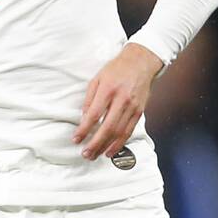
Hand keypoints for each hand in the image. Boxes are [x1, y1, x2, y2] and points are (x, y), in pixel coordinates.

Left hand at [73, 42, 162, 159]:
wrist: (141, 62)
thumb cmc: (116, 69)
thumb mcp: (97, 78)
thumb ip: (89, 98)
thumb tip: (83, 118)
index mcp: (108, 89)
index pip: (94, 115)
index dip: (84, 129)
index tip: (76, 139)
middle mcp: (122, 99)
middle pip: (108, 127)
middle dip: (95, 144)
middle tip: (85, 154)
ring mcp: (132, 107)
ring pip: (119, 133)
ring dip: (106, 147)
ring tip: (95, 155)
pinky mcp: (139, 112)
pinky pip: (129, 131)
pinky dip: (119, 144)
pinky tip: (111, 151)